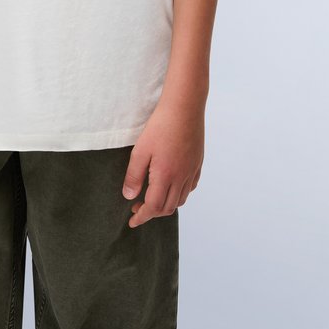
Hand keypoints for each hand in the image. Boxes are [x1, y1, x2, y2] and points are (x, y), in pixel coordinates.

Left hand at [121, 99, 204, 226]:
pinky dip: (180, 193)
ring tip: (152, 197)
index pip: (154, 207)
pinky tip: (172, 185)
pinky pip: (191, 187)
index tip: (132, 221)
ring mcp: (192, 170)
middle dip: (152, 212)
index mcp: (166, 176)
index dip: (142, 217)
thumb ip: (134, 175)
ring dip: (166, 204)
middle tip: (137, 206)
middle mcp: (182, 178)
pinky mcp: (198, 163)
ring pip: (181, 199)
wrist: (184, 107)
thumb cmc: (160, 126)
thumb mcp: (140, 150)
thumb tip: (130, 197)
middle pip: (168, 207)